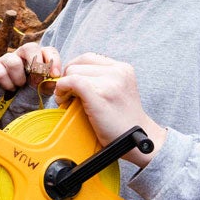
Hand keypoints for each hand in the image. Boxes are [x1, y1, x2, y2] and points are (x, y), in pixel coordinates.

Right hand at [0, 42, 61, 91]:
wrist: (8, 106)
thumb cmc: (28, 95)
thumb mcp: (41, 91)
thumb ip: (49, 84)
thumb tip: (53, 77)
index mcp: (38, 58)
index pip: (48, 50)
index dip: (53, 60)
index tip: (55, 75)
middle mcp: (23, 54)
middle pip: (30, 47)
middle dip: (36, 64)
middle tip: (36, 81)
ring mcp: (7, 58)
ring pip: (13, 62)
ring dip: (19, 78)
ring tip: (19, 87)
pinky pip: (0, 72)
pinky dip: (7, 84)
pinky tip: (10, 89)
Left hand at [54, 53, 166, 167]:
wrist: (138, 141)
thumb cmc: (122, 122)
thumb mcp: (117, 91)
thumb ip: (101, 79)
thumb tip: (69, 74)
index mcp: (123, 69)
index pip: (87, 58)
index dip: (74, 70)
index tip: (72, 86)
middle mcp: (118, 71)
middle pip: (77, 63)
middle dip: (67, 79)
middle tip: (68, 97)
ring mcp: (110, 82)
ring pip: (72, 72)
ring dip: (64, 86)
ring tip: (68, 101)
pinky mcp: (100, 94)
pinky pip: (72, 81)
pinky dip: (62, 89)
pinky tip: (64, 102)